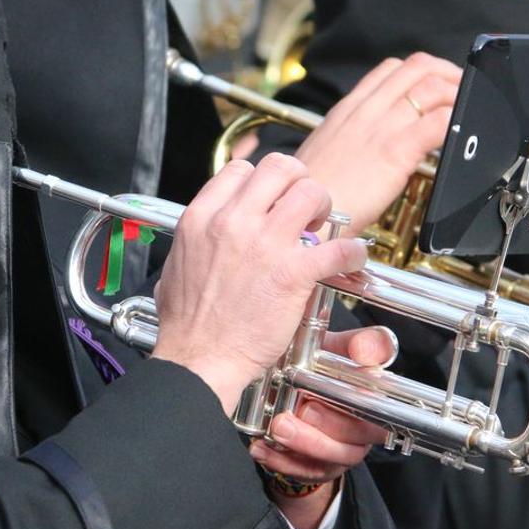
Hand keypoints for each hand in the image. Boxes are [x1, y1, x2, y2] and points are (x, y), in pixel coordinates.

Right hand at [152, 154, 367, 412]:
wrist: (198, 360)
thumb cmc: (187, 325)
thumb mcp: (176, 265)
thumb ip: (197, 240)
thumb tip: (209, 235)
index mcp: (202, 218)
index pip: (242, 169)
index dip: (263, 182)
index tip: (273, 199)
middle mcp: (233, 222)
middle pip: (280, 167)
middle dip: (299, 182)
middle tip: (303, 208)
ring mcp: (264, 245)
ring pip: (312, 192)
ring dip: (324, 207)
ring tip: (321, 230)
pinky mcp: (293, 273)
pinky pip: (338, 246)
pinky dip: (352, 252)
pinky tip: (350, 261)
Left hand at [250, 327, 394, 528]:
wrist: (283, 395)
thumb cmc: (312, 367)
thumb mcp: (333, 347)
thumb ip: (357, 343)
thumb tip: (368, 350)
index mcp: (371, 396)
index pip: (386, 405)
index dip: (372, 403)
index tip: (347, 398)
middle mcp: (362, 426)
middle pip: (361, 436)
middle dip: (331, 424)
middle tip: (303, 409)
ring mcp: (341, 450)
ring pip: (335, 458)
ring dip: (305, 443)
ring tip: (277, 426)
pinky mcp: (319, 468)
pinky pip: (305, 473)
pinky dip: (281, 460)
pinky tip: (262, 446)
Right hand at [294, 52, 460, 236]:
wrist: (301, 217)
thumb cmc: (312, 195)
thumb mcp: (326, 155)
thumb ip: (350, 142)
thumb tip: (371, 147)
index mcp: (348, 110)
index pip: (390, 69)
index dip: (423, 70)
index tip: (439, 85)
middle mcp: (365, 111)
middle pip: (416, 68)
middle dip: (448, 74)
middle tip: (462, 93)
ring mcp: (380, 129)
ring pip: (431, 87)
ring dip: (458, 94)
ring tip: (469, 112)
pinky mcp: (394, 153)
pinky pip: (436, 123)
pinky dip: (457, 120)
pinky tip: (461, 133)